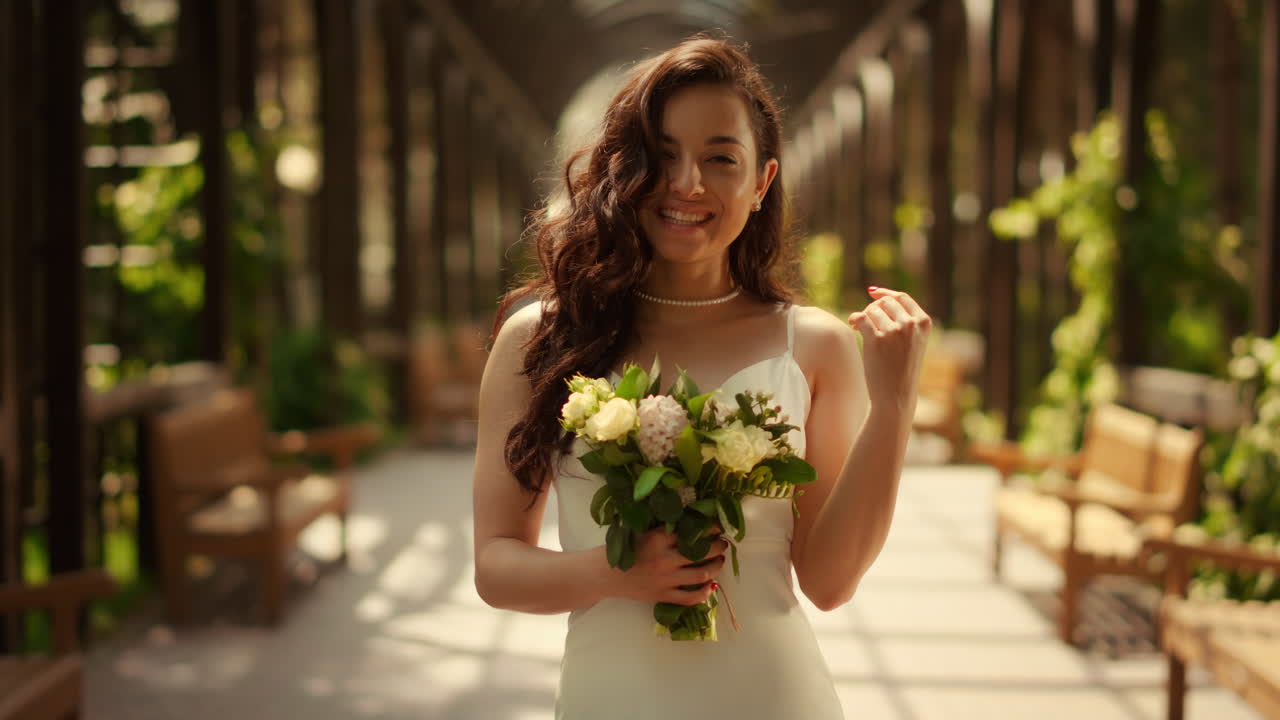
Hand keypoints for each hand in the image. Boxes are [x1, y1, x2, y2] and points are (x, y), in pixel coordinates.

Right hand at [608, 527, 727, 605]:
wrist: (603, 575)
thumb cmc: (622, 550)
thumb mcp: (641, 533)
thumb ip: (664, 530)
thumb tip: (691, 523)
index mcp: (658, 539)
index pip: (691, 532)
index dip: (709, 528)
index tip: (717, 525)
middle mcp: (664, 559)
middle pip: (701, 553)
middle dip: (717, 546)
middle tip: (723, 543)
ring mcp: (665, 580)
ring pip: (701, 574)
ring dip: (716, 566)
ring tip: (720, 560)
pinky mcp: (663, 596)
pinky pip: (690, 598)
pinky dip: (705, 593)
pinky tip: (711, 586)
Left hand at [848, 286, 932, 412]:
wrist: (896, 395)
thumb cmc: (900, 369)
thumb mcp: (912, 342)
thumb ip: (903, 320)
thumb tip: (877, 294)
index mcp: (923, 323)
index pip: (903, 298)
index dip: (885, 293)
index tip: (872, 292)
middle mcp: (911, 324)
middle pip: (885, 302)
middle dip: (872, 309)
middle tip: (864, 322)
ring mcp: (895, 330)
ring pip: (872, 309)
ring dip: (863, 316)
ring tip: (859, 328)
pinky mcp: (877, 339)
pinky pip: (860, 318)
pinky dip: (854, 320)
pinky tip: (854, 327)